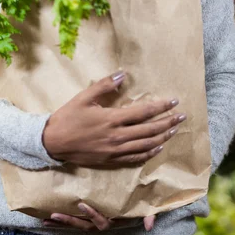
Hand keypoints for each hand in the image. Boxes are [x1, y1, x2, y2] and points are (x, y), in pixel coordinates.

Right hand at [43, 71, 185, 166]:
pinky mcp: (110, 161)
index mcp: (111, 119)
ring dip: (162, 137)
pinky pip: (135, 159)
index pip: (143, 112)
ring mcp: (115, 151)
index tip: (174, 102)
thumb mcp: (84, 97)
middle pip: (149, 130)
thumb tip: (123, 73)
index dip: (161, 107)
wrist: (53, 143)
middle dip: (168, 122)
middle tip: (182, 116)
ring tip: (174, 130)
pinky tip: (157, 148)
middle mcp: (117, 137)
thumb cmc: (68, 117)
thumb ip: (104, 85)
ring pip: (145, 146)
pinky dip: (149, 154)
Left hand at [43, 203, 155, 231]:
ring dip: (62, 223)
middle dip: (68, 221)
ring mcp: (93, 222)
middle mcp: (101, 224)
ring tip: (45, 219)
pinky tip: (47, 218)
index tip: (81, 204)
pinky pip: (74, 221)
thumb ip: (148, 216)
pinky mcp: (88, 217)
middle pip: (83, 225)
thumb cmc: (138, 207)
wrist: (134, 209)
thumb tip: (149, 224)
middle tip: (53, 216)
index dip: (92, 214)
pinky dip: (62, 221)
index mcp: (112, 221)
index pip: (101, 221)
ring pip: (76, 224)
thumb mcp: (145, 210)